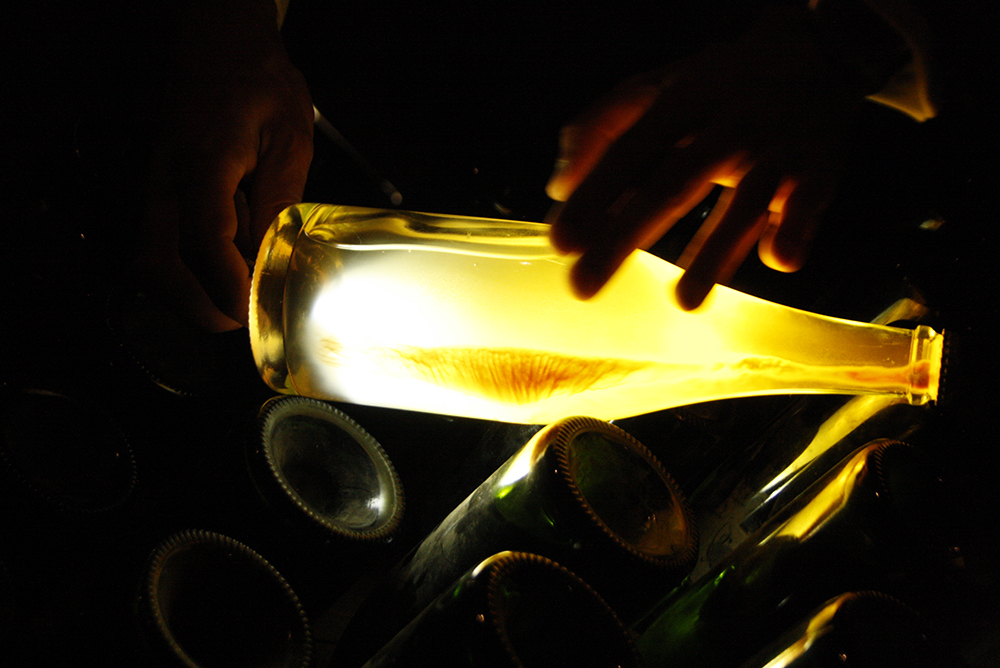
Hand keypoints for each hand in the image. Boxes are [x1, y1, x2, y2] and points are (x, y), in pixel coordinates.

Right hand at [135, 2, 313, 330]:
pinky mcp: (161, 188)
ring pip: (152, 257)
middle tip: (240, 319)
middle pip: (155, 263)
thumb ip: (279, 199)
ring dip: (190, 290)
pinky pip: (164, 240)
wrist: (218, 42)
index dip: (228, 287)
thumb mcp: (288, 138)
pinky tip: (232, 263)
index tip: (253, 313)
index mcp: (202, 163)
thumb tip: (278, 258)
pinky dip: (191, 266)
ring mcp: (156, 184)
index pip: (205, 241)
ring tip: (239, 297)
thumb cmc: (257, 84)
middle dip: (194, 305)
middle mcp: (167, 179)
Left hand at [547, 7, 863, 309]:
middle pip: (673, 183)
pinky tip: (777, 261)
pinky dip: (796, 230)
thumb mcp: (657, 88)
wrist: (818, 49)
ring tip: (684, 303)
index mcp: (681, 102)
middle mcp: (727, 124)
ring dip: (715, 252)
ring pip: (744, 201)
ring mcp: (777, 147)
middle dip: (625, 235)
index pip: (629, 151)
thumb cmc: (717, 85)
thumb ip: (600, 129)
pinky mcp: (819, 168)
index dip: (593, 194)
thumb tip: (557, 188)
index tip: (559, 241)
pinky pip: (809, 202)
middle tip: (584, 285)